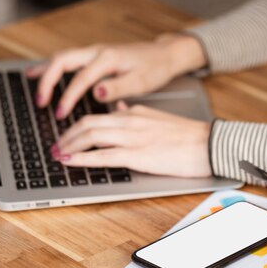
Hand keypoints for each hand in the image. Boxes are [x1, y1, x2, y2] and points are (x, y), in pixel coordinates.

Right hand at [26, 34, 206, 118]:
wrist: (165, 55)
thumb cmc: (155, 68)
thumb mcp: (141, 81)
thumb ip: (118, 87)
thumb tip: (96, 92)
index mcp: (108, 58)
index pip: (81, 79)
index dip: (68, 97)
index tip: (61, 114)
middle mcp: (98, 51)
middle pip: (62, 60)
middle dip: (47, 81)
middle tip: (41, 102)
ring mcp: (95, 51)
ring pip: (63, 57)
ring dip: (46, 71)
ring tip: (30, 84)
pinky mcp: (96, 55)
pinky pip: (69, 59)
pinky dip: (54, 66)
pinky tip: (42, 73)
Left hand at [51, 102, 211, 177]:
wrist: (209, 144)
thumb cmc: (190, 136)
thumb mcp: (160, 117)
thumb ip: (138, 112)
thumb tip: (121, 106)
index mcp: (136, 112)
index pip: (100, 116)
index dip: (78, 126)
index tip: (69, 136)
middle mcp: (131, 121)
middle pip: (88, 123)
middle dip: (67, 135)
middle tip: (56, 145)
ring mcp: (133, 137)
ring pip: (90, 136)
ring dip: (69, 145)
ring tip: (58, 154)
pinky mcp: (138, 155)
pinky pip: (102, 155)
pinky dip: (81, 158)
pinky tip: (70, 161)